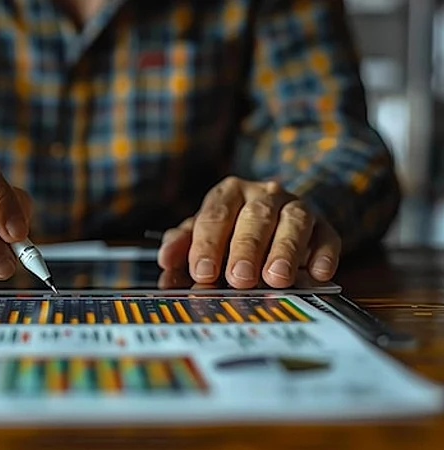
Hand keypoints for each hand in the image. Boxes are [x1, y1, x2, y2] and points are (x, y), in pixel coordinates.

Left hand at [157, 177, 340, 288]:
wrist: (276, 217)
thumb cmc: (232, 229)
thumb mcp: (203, 233)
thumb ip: (183, 244)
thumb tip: (166, 259)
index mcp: (230, 192)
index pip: (216, 215)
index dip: (208, 245)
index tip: (202, 272)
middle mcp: (265, 194)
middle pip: (256, 217)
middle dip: (246, 249)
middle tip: (239, 278)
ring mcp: (297, 207)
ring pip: (294, 222)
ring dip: (285, 250)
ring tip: (276, 278)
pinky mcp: (324, 226)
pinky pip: (328, 236)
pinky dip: (324, 254)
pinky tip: (317, 273)